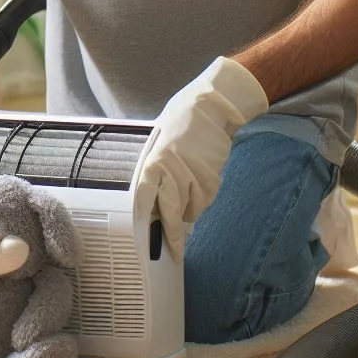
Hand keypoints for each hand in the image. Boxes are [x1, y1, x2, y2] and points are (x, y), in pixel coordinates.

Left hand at [136, 57, 268, 260]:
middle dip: (171, 233)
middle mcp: (172, 172)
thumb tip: (147, 194)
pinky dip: (201, 199)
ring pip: (190, 210)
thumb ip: (153, 168)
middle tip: (174, 250)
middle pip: (169, 212)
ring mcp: (194, 177)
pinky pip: (204, 201)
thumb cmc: (181, 121)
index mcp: (153, 161)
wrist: (213, 108)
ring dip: (187, 210)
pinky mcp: (212, 180)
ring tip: (187, 190)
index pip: (143, 197)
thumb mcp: (158, 142)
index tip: (144, 238)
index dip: (144, 219)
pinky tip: (199, 182)